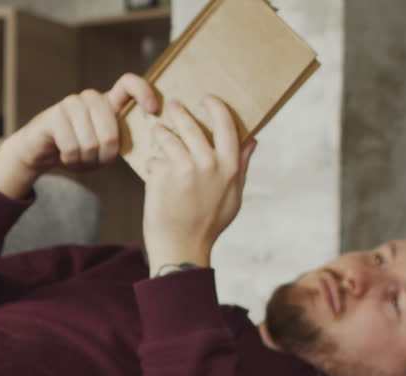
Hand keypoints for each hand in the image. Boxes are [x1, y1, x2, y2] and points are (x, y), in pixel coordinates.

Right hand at [0, 73, 159, 198]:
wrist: (40, 151)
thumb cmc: (78, 150)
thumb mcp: (103, 149)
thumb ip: (120, 142)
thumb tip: (143, 137)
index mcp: (108, 102)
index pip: (129, 84)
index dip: (144, 93)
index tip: (153, 111)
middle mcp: (91, 98)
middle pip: (111, 135)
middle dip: (103, 158)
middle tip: (93, 160)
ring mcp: (72, 104)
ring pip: (91, 144)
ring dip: (84, 161)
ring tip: (77, 157)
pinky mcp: (54, 116)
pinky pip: (72, 147)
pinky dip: (70, 160)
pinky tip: (64, 156)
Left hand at [141, 96, 256, 271]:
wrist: (181, 246)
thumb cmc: (209, 224)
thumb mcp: (234, 196)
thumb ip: (241, 165)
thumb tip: (252, 140)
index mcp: (229, 166)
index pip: (225, 124)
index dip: (215, 107)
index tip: (206, 98)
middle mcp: (208, 162)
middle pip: (190, 125)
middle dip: (178, 112)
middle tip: (172, 106)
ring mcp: (183, 167)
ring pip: (166, 137)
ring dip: (160, 134)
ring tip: (157, 133)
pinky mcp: (161, 174)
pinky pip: (154, 158)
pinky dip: (152, 163)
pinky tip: (154, 171)